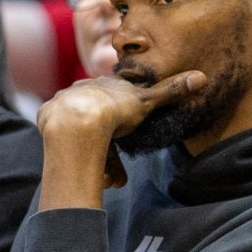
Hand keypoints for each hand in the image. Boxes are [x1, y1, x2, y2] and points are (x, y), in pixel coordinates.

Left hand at [36, 70, 204, 189]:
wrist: (78, 121)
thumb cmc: (115, 110)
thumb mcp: (148, 101)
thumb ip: (172, 90)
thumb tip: (203, 76)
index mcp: (106, 83)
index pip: (115, 93)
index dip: (123, 108)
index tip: (127, 122)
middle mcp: (83, 89)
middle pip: (97, 112)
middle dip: (107, 136)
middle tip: (117, 161)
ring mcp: (63, 102)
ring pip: (80, 126)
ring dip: (92, 149)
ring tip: (105, 176)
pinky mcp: (49, 118)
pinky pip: (63, 135)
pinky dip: (73, 149)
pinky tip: (82, 163)